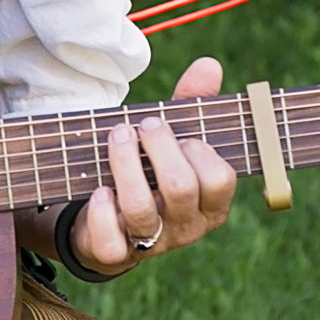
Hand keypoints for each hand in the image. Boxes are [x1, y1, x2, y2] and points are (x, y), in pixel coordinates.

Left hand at [67, 55, 236, 276]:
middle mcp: (186, 227)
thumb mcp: (175, 138)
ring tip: (117, 136)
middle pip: (180, 188)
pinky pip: (112, 242)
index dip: (199, 150)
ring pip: (141, 208)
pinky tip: (99, 190)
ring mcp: (150, 244)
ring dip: (125, 163)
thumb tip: (210, 64)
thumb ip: (193, 103)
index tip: (182, 134)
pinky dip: (102, 212)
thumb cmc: (153, 170)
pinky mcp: (114, 255)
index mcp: (211, 204)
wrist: (112, 221)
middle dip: (159, 147)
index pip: (219, 180)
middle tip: (144, 125)